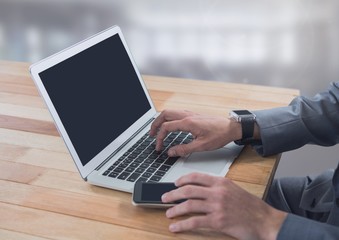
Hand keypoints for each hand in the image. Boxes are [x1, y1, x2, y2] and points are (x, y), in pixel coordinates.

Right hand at [150, 109, 241, 155]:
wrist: (231, 127)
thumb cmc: (219, 135)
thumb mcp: (201, 146)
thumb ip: (184, 149)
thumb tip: (171, 152)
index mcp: (188, 123)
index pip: (166, 127)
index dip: (159, 137)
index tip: (159, 147)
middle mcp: (187, 115)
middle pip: (164, 114)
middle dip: (155, 124)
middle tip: (151, 134)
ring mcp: (190, 113)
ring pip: (170, 112)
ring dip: (161, 120)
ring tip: (157, 130)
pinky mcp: (194, 115)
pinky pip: (177, 113)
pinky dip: (169, 119)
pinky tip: (170, 126)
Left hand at [162, 173, 286, 239]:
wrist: (265, 220)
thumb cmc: (251, 206)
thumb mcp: (234, 190)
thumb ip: (217, 188)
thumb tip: (199, 190)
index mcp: (221, 182)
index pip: (196, 177)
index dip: (182, 180)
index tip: (175, 184)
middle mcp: (217, 192)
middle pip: (188, 190)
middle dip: (173, 194)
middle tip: (165, 198)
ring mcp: (217, 206)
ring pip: (189, 205)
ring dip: (175, 209)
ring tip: (169, 213)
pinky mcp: (218, 221)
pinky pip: (194, 222)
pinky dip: (182, 225)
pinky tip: (175, 227)